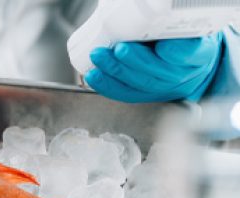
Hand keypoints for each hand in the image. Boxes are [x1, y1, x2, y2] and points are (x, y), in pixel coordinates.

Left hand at [85, 32, 222, 102]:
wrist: (188, 59)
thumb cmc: (183, 37)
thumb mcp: (184, 25)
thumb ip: (166, 20)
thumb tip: (137, 6)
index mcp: (199, 52)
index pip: (191, 53)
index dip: (177, 52)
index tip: (164, 46)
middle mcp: (184, 73)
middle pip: (161, 71)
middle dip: (136, 61)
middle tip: (120, 49)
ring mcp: (165, 86)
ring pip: (141, 84)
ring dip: (116, 71)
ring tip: (99, 56)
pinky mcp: (147, 94)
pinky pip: (127, 93)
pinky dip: (107, 85)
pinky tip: (94, 75)